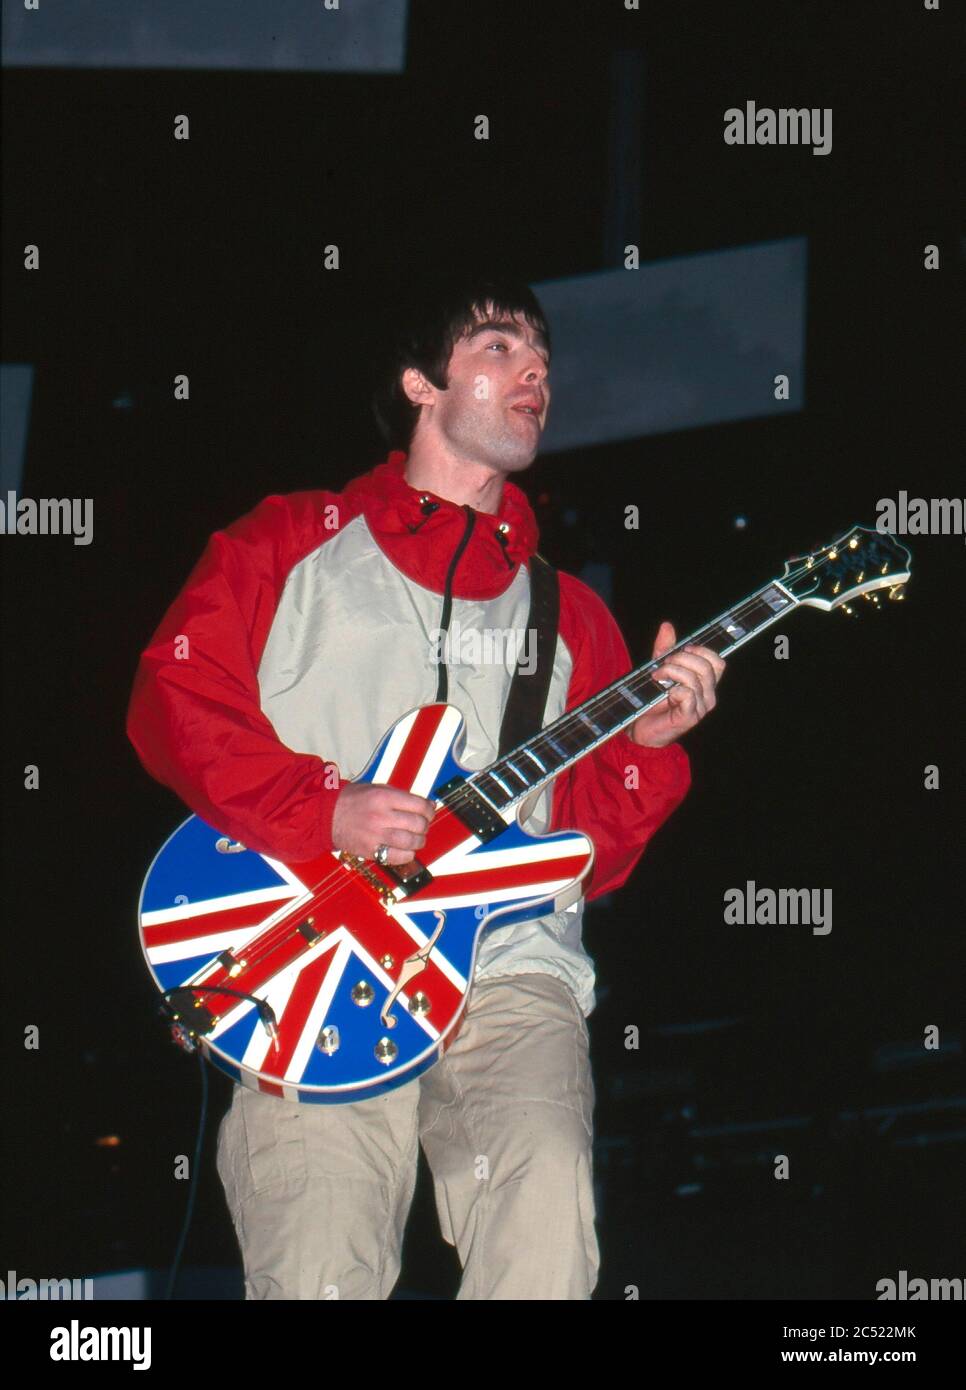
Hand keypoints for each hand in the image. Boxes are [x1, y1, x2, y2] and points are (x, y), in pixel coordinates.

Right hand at [331, 782, 437, 865]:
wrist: (327, 816)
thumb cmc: (353, 800)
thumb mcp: (377, 789)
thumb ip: (402, 796)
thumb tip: (428, 805)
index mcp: (384, 797)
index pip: (419, 805)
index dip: (429, 810)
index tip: (429, 812)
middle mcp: (381, 816)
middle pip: (418, 824)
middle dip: (425, 826)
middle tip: (421, 826)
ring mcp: (375, 835)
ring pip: (410, 842)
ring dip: (419, 842)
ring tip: (416, 839)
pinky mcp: (370, 850)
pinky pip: (397, 857)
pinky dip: (407, 855)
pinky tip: (405, 850)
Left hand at [629, 621, 725, 747]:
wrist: (639, 728)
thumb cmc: (652, 699)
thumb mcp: (658, 668)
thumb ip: (664, 649)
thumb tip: (667, 626)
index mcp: (705, 683)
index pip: (718, 662)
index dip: (702, 651)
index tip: (683, 649)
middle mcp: (707, 696)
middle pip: (707, 667)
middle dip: (682, 658)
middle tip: (663, 664)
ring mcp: (700, 708)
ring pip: (695, 680)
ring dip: (672, 672)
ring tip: (656, 676)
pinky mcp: (689, 718)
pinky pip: (688, 695)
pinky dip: (674, 690)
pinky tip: (665, 692)